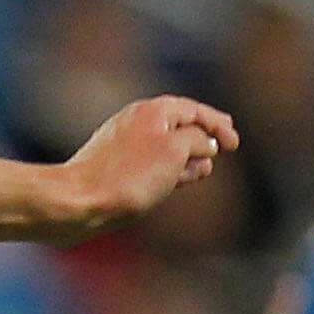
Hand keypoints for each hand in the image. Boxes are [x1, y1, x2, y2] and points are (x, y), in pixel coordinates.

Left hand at [47, 96, 238, 241]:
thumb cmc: (128, 176)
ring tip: (205, 169)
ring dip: (188, 157)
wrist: (78, 202)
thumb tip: (204, 143)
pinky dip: (170, 169)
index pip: (195, 111)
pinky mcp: (114, 169)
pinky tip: (179, 181)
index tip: (234, 144)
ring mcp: (124, 146)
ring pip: (166, 147)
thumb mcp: (175, 150)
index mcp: (153, 111)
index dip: (219, 125)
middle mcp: (137, 122)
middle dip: (204, 138)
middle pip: (180, 125)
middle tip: (223, 148)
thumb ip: (197, 140)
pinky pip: (150, 164)